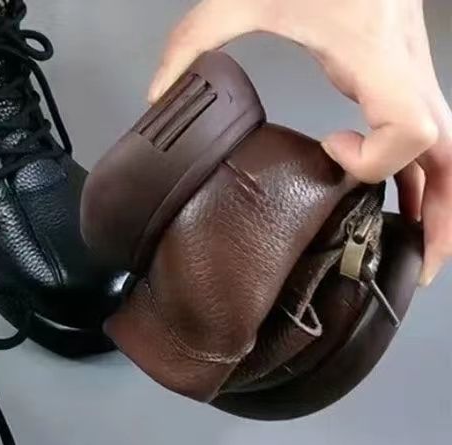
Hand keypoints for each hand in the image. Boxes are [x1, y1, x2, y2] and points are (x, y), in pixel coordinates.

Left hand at [149, 0, 451, 284]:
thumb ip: (195, 42)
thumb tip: (159, 94)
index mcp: (375, 53)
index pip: (406, 130)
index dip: (373, 159)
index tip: (330, 154)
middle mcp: (405, 65)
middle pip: (446, 152)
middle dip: (438, 213)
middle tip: (418, 264)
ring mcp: (410, 67)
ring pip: (448, 144)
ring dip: (438, 198)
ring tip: (418, 247)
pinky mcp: (401, 68)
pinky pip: (429, 128)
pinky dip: (423, 169)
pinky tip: (403, 196)